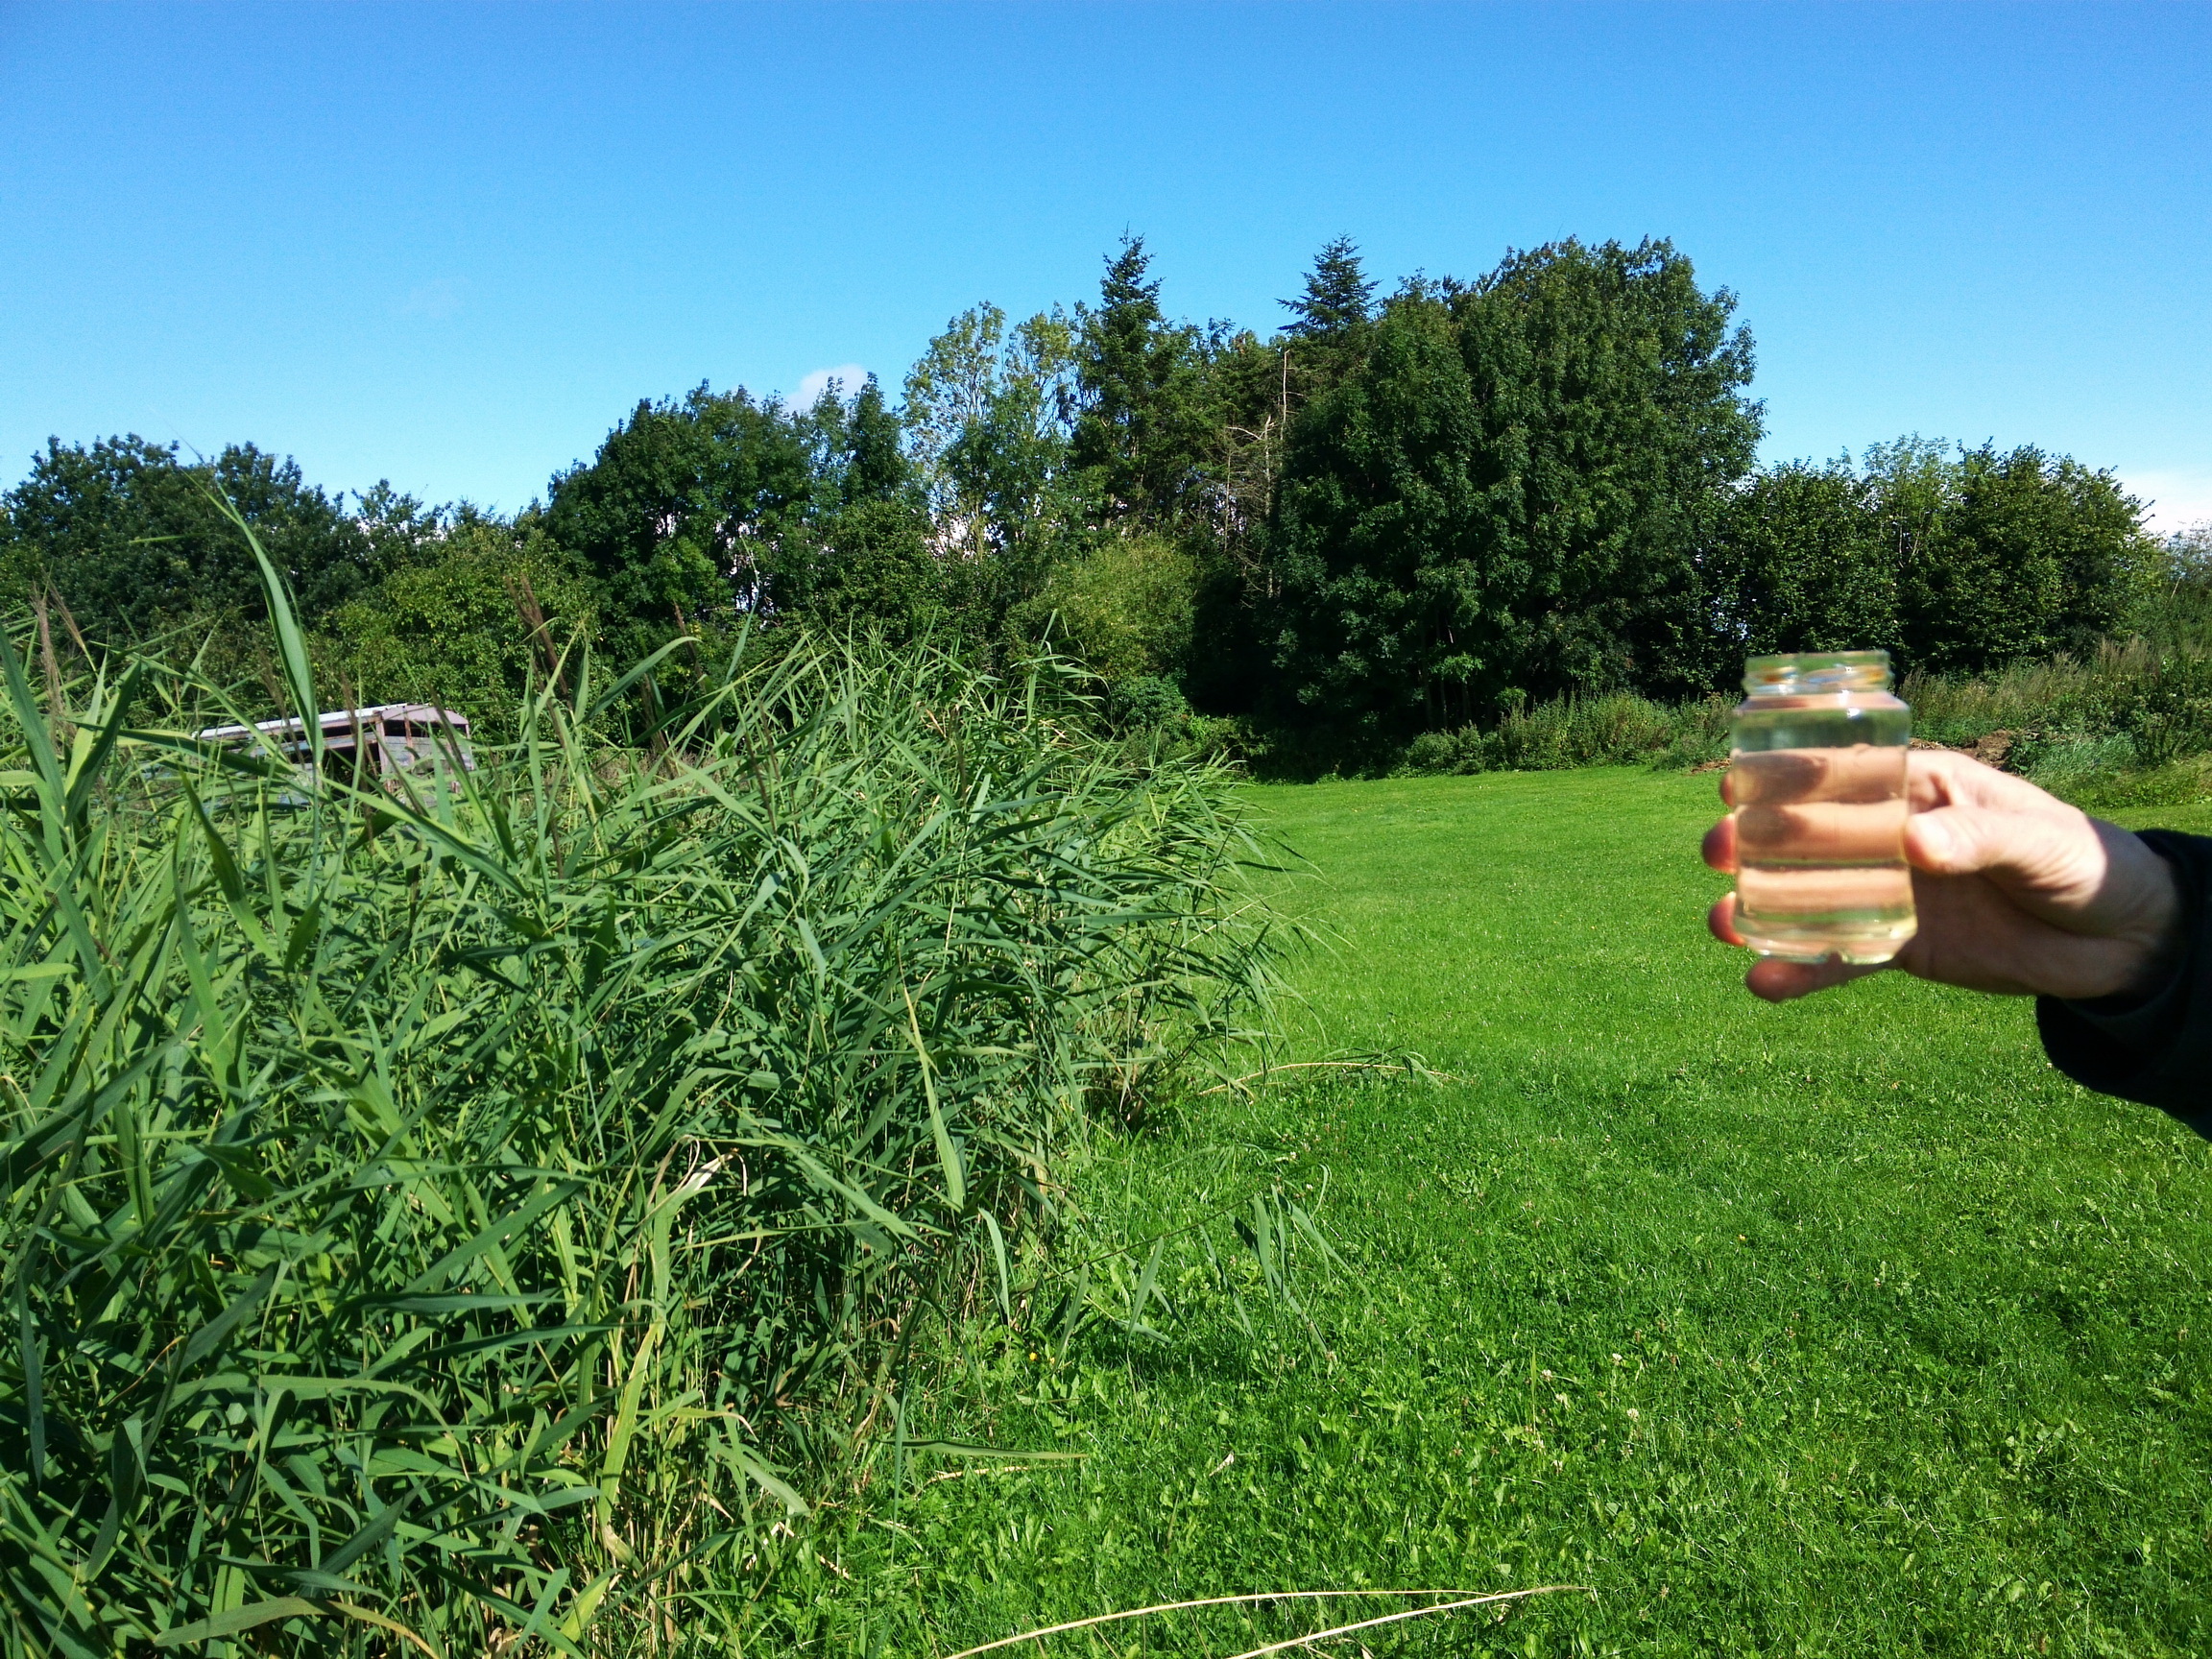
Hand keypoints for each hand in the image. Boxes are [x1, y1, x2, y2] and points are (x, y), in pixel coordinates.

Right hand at [1703, 749, 2184, 1003]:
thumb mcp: (2037, 841)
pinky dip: (1801, 972)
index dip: (1783, 778)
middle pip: (1806, 837)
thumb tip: (1914, 845)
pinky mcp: (1898, 947)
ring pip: (1809, 899)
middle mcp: (1891, 837)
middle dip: (1754, 845)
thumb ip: (1977, 839)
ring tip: (1722, 925)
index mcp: (1920, 789)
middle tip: (1717, 854)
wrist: (2120, 940)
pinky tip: (1763, 983)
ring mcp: (1890, 893)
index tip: (1733, 786)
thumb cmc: (2082, 861)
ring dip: (1760, 910)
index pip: (1841, 774)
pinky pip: (1840, 960)